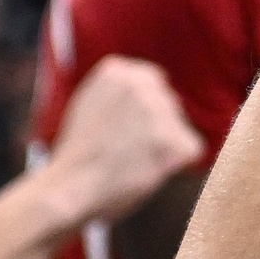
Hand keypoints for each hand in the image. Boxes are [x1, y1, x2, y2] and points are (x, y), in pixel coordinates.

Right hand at [45, 57, 204, 225]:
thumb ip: (121, 91)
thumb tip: (157, 84)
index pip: (154, 84)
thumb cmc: (78, 155)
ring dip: (163, 147)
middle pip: (169, 106)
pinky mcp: (174, 141)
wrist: (68, 188)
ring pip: (178, 129)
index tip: (123, 132)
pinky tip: (145, 171)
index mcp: (118, 70)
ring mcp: (159, 111)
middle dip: (155, 129)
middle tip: (124, 151)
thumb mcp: (89, 104)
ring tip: (130, 161)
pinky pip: (190, 151)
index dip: (142, 115)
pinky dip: (174, 165)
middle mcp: (141, 83)